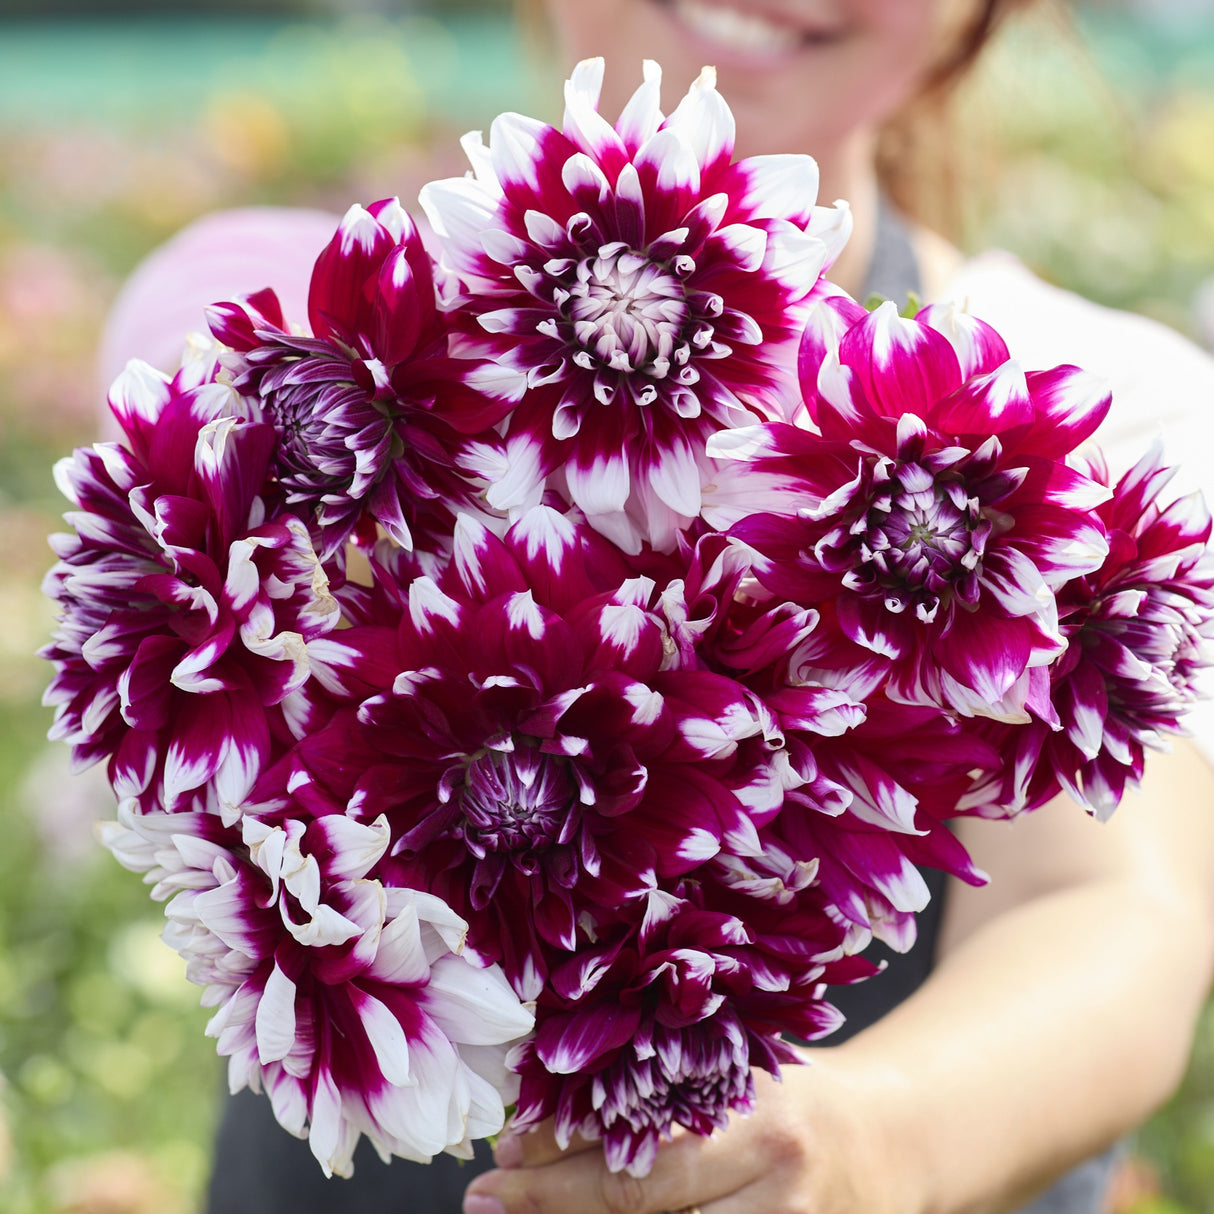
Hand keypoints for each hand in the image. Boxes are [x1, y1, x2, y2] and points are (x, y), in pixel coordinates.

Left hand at [461, 1052, 919, 1213]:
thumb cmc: (803, 1094)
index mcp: (762, 1115)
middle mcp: (777, 1184)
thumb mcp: (740, 1072)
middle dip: (553, 1206)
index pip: (640, 1153)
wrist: (897, 1138)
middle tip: (486, 1198)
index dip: (561, 1161)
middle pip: (642, 1212)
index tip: (501, 1156)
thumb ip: (665, 1094)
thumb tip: (556, 1112)